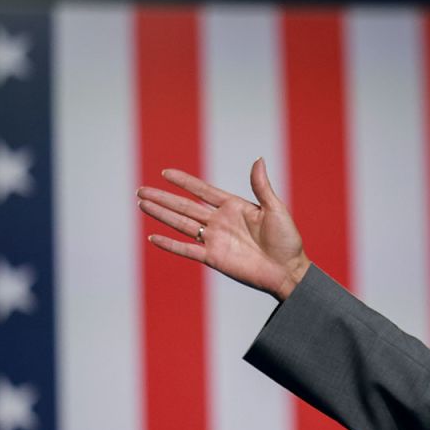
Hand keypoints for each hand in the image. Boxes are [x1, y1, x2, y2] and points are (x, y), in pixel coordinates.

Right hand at [137, 158, 310, 300]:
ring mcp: (215, 240)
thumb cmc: (287, 240)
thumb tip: (258, 159)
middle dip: (163, 197)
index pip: (203, 190)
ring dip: (161, 214)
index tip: (165, 172)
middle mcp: (220, 221)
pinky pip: (187, 250)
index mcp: (234, 207)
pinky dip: (170, 244)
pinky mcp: (213, 258)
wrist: (288, 270)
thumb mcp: (275, 209)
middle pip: (185, 206)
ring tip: (142, 204)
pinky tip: (153, 237)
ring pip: (181, 224)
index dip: (184, 182)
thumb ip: (261, 186)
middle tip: (141, 190)